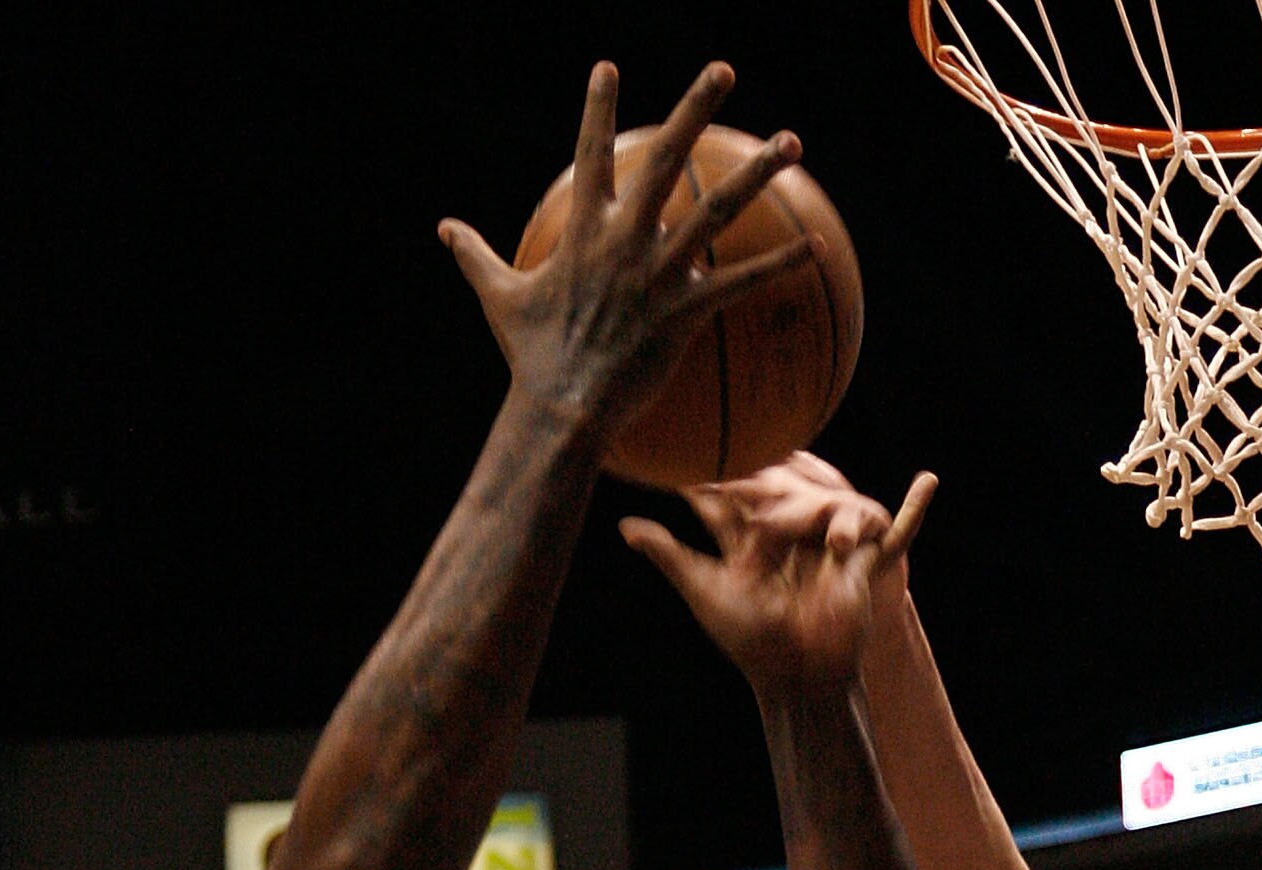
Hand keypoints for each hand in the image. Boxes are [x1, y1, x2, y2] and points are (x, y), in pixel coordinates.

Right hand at [441, 63, 809, 450]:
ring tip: (791, 141)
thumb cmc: (531, 356)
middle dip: (696, 109)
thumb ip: (475, 254)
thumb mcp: (497, 297)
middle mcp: (626, 238)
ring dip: (758, 173)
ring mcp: (659, 273)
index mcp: (584, 228)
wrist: (562, 408)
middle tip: (723, 71)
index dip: (599, 107)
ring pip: (717, 209)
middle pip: (667, 158)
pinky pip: (742, 283)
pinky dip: (781, 265)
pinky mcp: (686, 312)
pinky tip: (818, 248)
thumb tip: (444, 227)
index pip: (592, 152)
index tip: (609, 69)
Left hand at [621, 470, 934, 692]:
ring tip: (837, 544)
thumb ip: (672, 556)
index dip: (718, 472)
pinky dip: (914, 510)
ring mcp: (828, 546)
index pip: (734, 493)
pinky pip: (895, 533)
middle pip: (785, 490)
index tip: (697, 446)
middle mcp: (790, 535)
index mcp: (752, 539)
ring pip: (833, 506)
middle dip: (782, 494)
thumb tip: (625, 527)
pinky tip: (929, 481)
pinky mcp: (863, 563)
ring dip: (837, 519)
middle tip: (779, 498)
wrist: (800, 679)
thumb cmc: (752, 643)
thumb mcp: (707, 593)